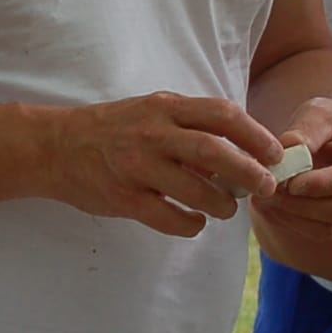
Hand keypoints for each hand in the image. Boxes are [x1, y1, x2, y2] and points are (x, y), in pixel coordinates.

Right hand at [44, 91, 283, 236]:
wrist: (56, 146)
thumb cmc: (114, 129)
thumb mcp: (152, 112)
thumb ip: (190, 124)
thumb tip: (242, 149)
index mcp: (165, 108)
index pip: (222, 115)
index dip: (255, 135)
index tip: (274, 153)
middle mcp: (153, 134)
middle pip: (214, 152)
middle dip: (249, 172)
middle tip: (266, 187)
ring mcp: (137, 167)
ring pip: (195, 190)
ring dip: (222, 204)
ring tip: (227, 209)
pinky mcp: (124, 198)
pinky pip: (168, 218)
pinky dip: (191, 224)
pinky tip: (196, 222)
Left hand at [248, 95, 331, 247]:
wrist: (331, 134)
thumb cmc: (329, 121)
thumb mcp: (319, 113)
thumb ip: (306, 130)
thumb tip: (288, 152)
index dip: (321, 184)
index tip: (291, 183)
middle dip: (300, 203)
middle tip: (269, 189)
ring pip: (326, 227)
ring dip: (291, 216)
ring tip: (264, 197)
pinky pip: (316, 232)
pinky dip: (290, 223)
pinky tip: (270, 206)